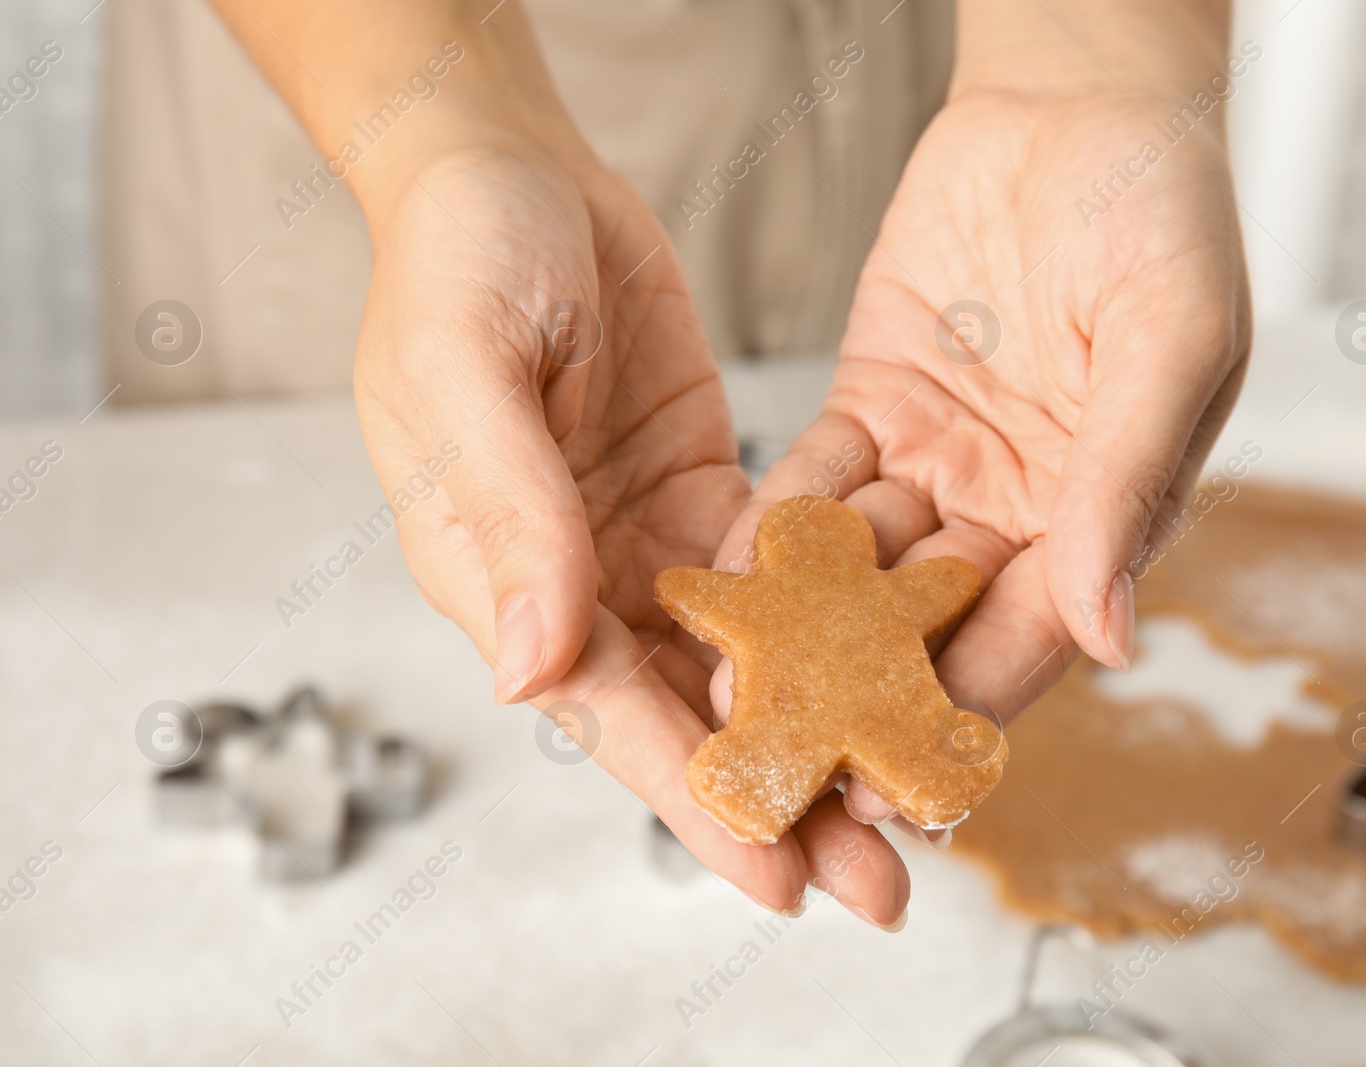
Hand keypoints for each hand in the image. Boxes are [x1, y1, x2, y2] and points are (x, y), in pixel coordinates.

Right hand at [354, 147, 911, 922]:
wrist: (509, 169)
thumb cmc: (456, 258)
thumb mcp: (467, 372)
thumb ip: (509, 513)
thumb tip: (536, 666)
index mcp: (496, 573)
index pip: (602, 708)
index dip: (690, 796)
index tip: (774, 876)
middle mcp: (573, 577)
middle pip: (685, 710)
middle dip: (779, 794)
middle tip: (878, 881)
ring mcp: (641, 539)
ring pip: (740, 663)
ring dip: (819, 728)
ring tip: (908, 796)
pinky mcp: (703, 492)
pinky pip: (775, 575)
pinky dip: (830, 625)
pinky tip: (898, 669)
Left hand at [713, 87, 1251, 824]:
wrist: (1075, 104)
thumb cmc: (1158, 209)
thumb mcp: (1170, 341)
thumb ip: (1127, 484)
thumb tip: (1112, 634)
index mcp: (1102, 517)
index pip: (1028, 640)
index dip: (962, 715)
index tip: (898, 790)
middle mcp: (1013, 511)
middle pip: (930, 630)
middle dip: (859, 694)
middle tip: (786, 761)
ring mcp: (938, 466)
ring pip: (859, 573)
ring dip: (797, 631)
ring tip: (731, 688)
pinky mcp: (870, 410)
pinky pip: (813, 487)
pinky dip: (771, 533)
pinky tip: (721, 581)